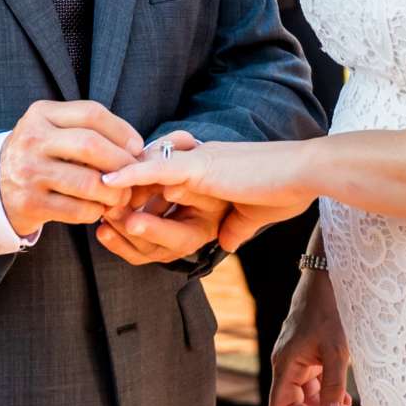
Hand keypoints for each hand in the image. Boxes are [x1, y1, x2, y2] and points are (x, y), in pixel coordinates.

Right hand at [0, 100, 142, 238]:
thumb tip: (135, 148)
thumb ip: (89, 129)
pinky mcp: (30, 203)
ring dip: (114, 192)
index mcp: (41, 114)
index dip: (122, 131)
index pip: (91, 114)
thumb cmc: (41, 154)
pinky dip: (96, 211)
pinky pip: (79, 209)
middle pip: (91, 146)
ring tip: (121, 196)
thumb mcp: (54, 129)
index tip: (137, 147)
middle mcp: (32, 140)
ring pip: (89, 182)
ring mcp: (29, 172)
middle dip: (122, 163)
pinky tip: (98, 208)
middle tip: (134, 175)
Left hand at [101, 138, 317, 254]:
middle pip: (146, 182)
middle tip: (101, 223)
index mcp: (206, 174)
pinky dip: (132, 175)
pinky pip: (157, 169)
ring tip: (99, 214)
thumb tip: (227, 241)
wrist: (305, 174)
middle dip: (121, 203)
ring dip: (121, 196)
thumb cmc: (286, 191)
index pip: (163, 187)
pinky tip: (109, 184)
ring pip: (146, 178)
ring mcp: (196, 163)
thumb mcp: (254, 216)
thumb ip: (237, 227)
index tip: (120, 223)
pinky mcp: (200, 167)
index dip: (141, 203)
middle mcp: (196, 163)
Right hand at [270, 271, 351, 405]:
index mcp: (286, 364)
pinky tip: (345, 399)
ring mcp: (295, 360)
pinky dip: (326, 391)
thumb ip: (334, 385)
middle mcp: (286, 364)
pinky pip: (312, 381)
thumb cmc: (331, 312)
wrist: (328, 281)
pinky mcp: (307, 354)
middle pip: (292, 404)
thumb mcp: (337, 351)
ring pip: (304, 393)